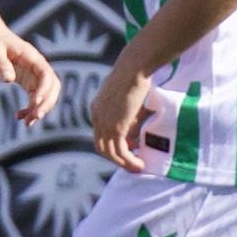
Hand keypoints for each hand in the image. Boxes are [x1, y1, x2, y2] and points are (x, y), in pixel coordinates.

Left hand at [0, 25, 61, 126]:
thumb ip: (1, 63)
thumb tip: (9, 80)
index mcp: (32, 57)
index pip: (45, 74)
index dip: (44, 90)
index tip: (35, 103)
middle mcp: (36, 67)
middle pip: (52, 87)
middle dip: (47, 103)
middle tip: (35, 118)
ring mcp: (33, 75)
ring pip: (45, 95)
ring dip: (39, 109)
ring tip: (27, 123)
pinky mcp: (27, 81)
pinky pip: (34, 98)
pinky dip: (30, 108)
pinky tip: (19, 116)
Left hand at [90, 58, 152, 172]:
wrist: (133, 69)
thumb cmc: (134, 74)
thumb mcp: (125, 94)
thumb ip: (126, 109)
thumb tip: (135, 124)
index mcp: (97, 108)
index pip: (100, 134)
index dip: (112, 144)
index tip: (130, 147)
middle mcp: (97, 117)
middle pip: (101, 146)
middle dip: (115, 158)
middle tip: (131, 162)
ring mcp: (105, 123)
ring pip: (109, 153)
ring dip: (123, 163)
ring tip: (138, 167)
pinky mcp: (116, 127)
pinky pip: (120, 151)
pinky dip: (129, 161)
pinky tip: (139, 164)